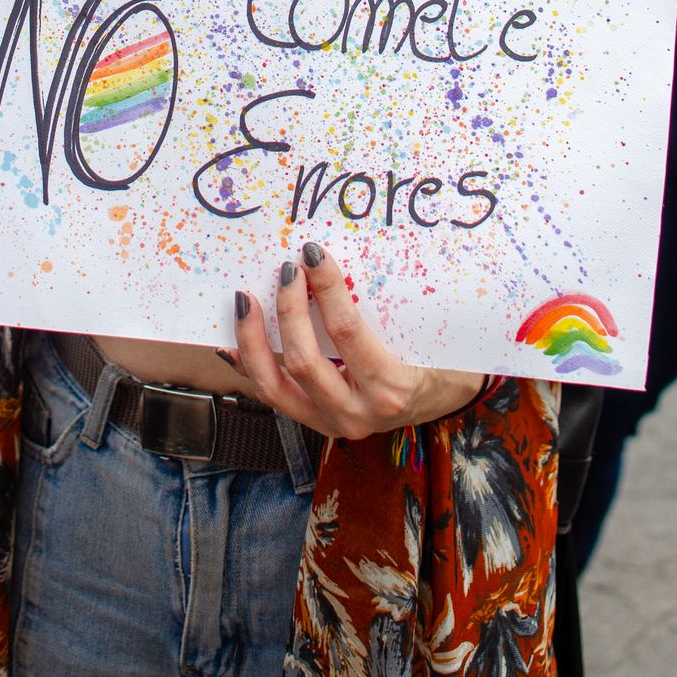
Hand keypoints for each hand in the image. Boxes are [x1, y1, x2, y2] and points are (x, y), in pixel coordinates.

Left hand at [229, 243, 484, 437]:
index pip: (346, 333)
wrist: (445, 401)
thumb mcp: (428, 332)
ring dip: (254, 341)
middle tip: (285, 270)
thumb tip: (336, 259)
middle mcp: (358, 414)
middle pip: (304, 362)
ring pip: (276, 387)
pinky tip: (231, 341)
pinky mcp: (315, 423)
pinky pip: (272, 396)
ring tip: (244, 300)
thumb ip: (389, 303)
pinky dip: (249, 365)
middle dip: (287, 310)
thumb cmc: (441, 358)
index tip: (312, 253)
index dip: (325, 289)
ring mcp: (332, 423)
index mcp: (390, 388)